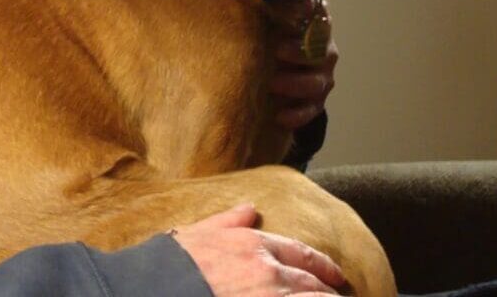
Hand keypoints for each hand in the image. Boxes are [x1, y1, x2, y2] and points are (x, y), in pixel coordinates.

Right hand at [168, 204, 345, 295]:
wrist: (156, 288)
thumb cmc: (172, 264)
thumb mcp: (199, 234)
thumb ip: (228, 221)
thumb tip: (249, 208)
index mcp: (254, 245)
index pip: (302, 254)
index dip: (323, 266)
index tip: (335, 275)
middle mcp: (269, 273)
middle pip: (312, 284)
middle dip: (328, 293)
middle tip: (339, 296)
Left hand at [267, 0, 337, 129]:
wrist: (275, 65)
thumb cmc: (267, 30)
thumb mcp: (266, 13)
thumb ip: (266, 2)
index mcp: (313, 21)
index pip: (316, 14)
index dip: (304, 14)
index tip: (287, 15)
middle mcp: (323, 47)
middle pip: (320, 50)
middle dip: (299, 52)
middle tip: (275, 50)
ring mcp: (322, 75)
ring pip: (317, 81)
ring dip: (295, 83)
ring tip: (271, 84)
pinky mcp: (316, 100)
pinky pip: (312, 109)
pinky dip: (297, 114)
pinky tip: (279, 115)